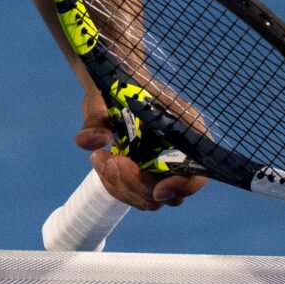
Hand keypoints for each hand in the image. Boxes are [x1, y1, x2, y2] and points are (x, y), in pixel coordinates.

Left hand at [76, 93, 206, 211]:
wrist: (114, 85)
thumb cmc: (118, 87)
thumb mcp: (105, 99)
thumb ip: (97, 120)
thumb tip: (86, 141)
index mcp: (187, 131)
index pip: (198, 172)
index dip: (183, 186)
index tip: (158, 190)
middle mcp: (180, 155)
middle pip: (170, 193)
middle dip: (136, 183)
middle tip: (109, 160)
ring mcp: (162, 168)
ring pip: (148, 198)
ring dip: (120, 185)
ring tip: (99, 157)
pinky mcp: (145, 174)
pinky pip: (133, 194)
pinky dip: (114, 184)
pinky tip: (100, 161)